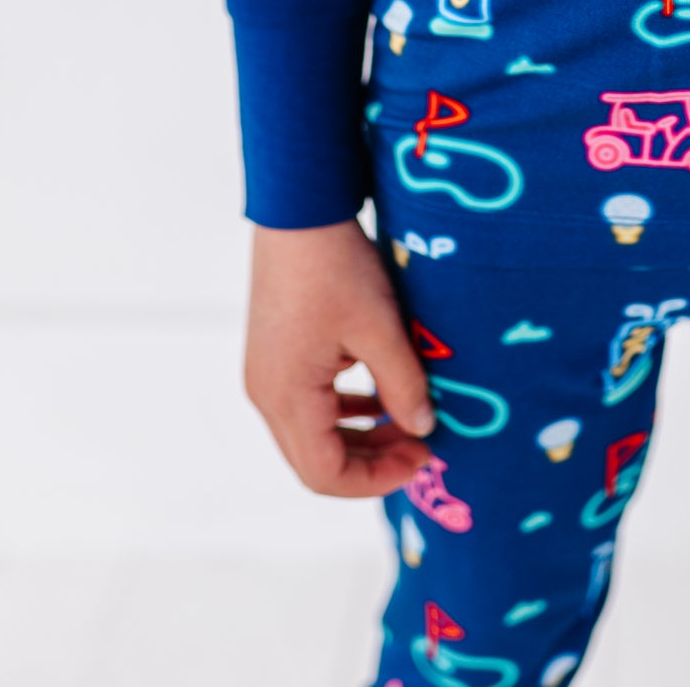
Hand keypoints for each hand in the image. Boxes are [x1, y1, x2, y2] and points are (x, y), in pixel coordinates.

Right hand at [244, 218, 436, 497]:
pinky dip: (344, 410)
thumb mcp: (380, 327)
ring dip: (359, 436)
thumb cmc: (336, 266)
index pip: (324, 474)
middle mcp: (266, 393)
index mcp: (286, 396)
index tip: (422, 459)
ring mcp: (266, 373)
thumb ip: (403, 385)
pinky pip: (308, 403)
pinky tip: (379, 394)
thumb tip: (424, 429)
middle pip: (315, 460)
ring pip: (312, 433)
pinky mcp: (275, 353)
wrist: (299, 210)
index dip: (376, 480)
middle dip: (371, 461)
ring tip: (408, 421)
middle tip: (422, 443)